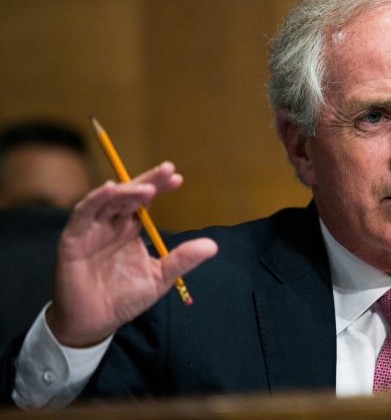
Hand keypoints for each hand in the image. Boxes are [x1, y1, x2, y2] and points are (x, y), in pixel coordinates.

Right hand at [46, 162, 217, 346]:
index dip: (158, 187)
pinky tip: (110, 189)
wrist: (94, 324)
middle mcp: (110, 225)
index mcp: (129, 229)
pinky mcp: (73, 240)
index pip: (144, 201)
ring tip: (147, 188)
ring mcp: (91, 230)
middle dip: (147, 181)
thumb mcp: (159, 277)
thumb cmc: (124, 299)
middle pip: (128, 195)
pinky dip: (95, 200)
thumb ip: (182, 259)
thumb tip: (213, 246)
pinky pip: (82, 214)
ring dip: (126, 191)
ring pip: (107, 200)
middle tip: (167, 170)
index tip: (178, 179)